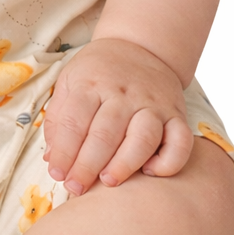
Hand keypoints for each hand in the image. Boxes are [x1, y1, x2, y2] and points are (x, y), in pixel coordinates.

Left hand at [42, 37, 193, 193]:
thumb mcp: (70, 80)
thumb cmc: (98, 71)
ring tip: (108, 182)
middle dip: (88, 166)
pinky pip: (181, 142)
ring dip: (124, 164)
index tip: (58, 174)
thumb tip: (52, 159)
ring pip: (142, 138)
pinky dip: (169, 162)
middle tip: (76, 188)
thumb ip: (59, 118)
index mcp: (91, 84)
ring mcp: (152, 104)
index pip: (75, 121)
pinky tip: (150, 172)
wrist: (139, 45)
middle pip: (105, 134)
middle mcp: (122, 93)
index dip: (64, 152)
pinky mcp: (176, 114)